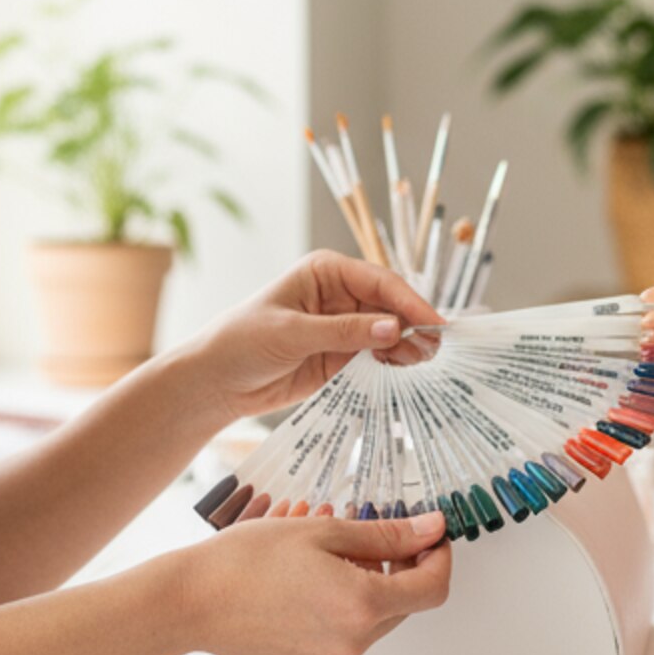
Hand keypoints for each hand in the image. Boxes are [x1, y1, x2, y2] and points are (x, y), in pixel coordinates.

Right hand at [169, 510, 452, 654]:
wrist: (191, 602)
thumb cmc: (244, 563)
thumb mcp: (324, 532)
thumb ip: (385, 534)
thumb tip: (430, 529)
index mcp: (362, 606)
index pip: (432, 588)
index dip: (439, 557)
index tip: (430, 537)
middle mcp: (352, 644)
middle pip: (402, 604)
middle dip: (395, 567)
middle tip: (367, 535)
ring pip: (372, 620)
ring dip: (364, 586)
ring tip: (325, 556)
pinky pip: (342, 638)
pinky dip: (338, 609)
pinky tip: (307, 585)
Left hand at [190, 250, 442, 420]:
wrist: (216, 383)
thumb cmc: (242, 343)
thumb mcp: (292, 334)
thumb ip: (343, 332)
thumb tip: (393, 329)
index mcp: (326, 272)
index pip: (379, 282)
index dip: (409, 301)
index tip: (433, 322)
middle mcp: (340, 294)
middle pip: (391, 305)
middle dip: (414, 324)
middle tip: (436, 348)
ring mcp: (344, 325)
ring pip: (390, 330)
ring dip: (408, 344)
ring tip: (424, 361)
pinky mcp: (343, 354)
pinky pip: (379, 354)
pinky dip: (395, 361)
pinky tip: (405, 369)